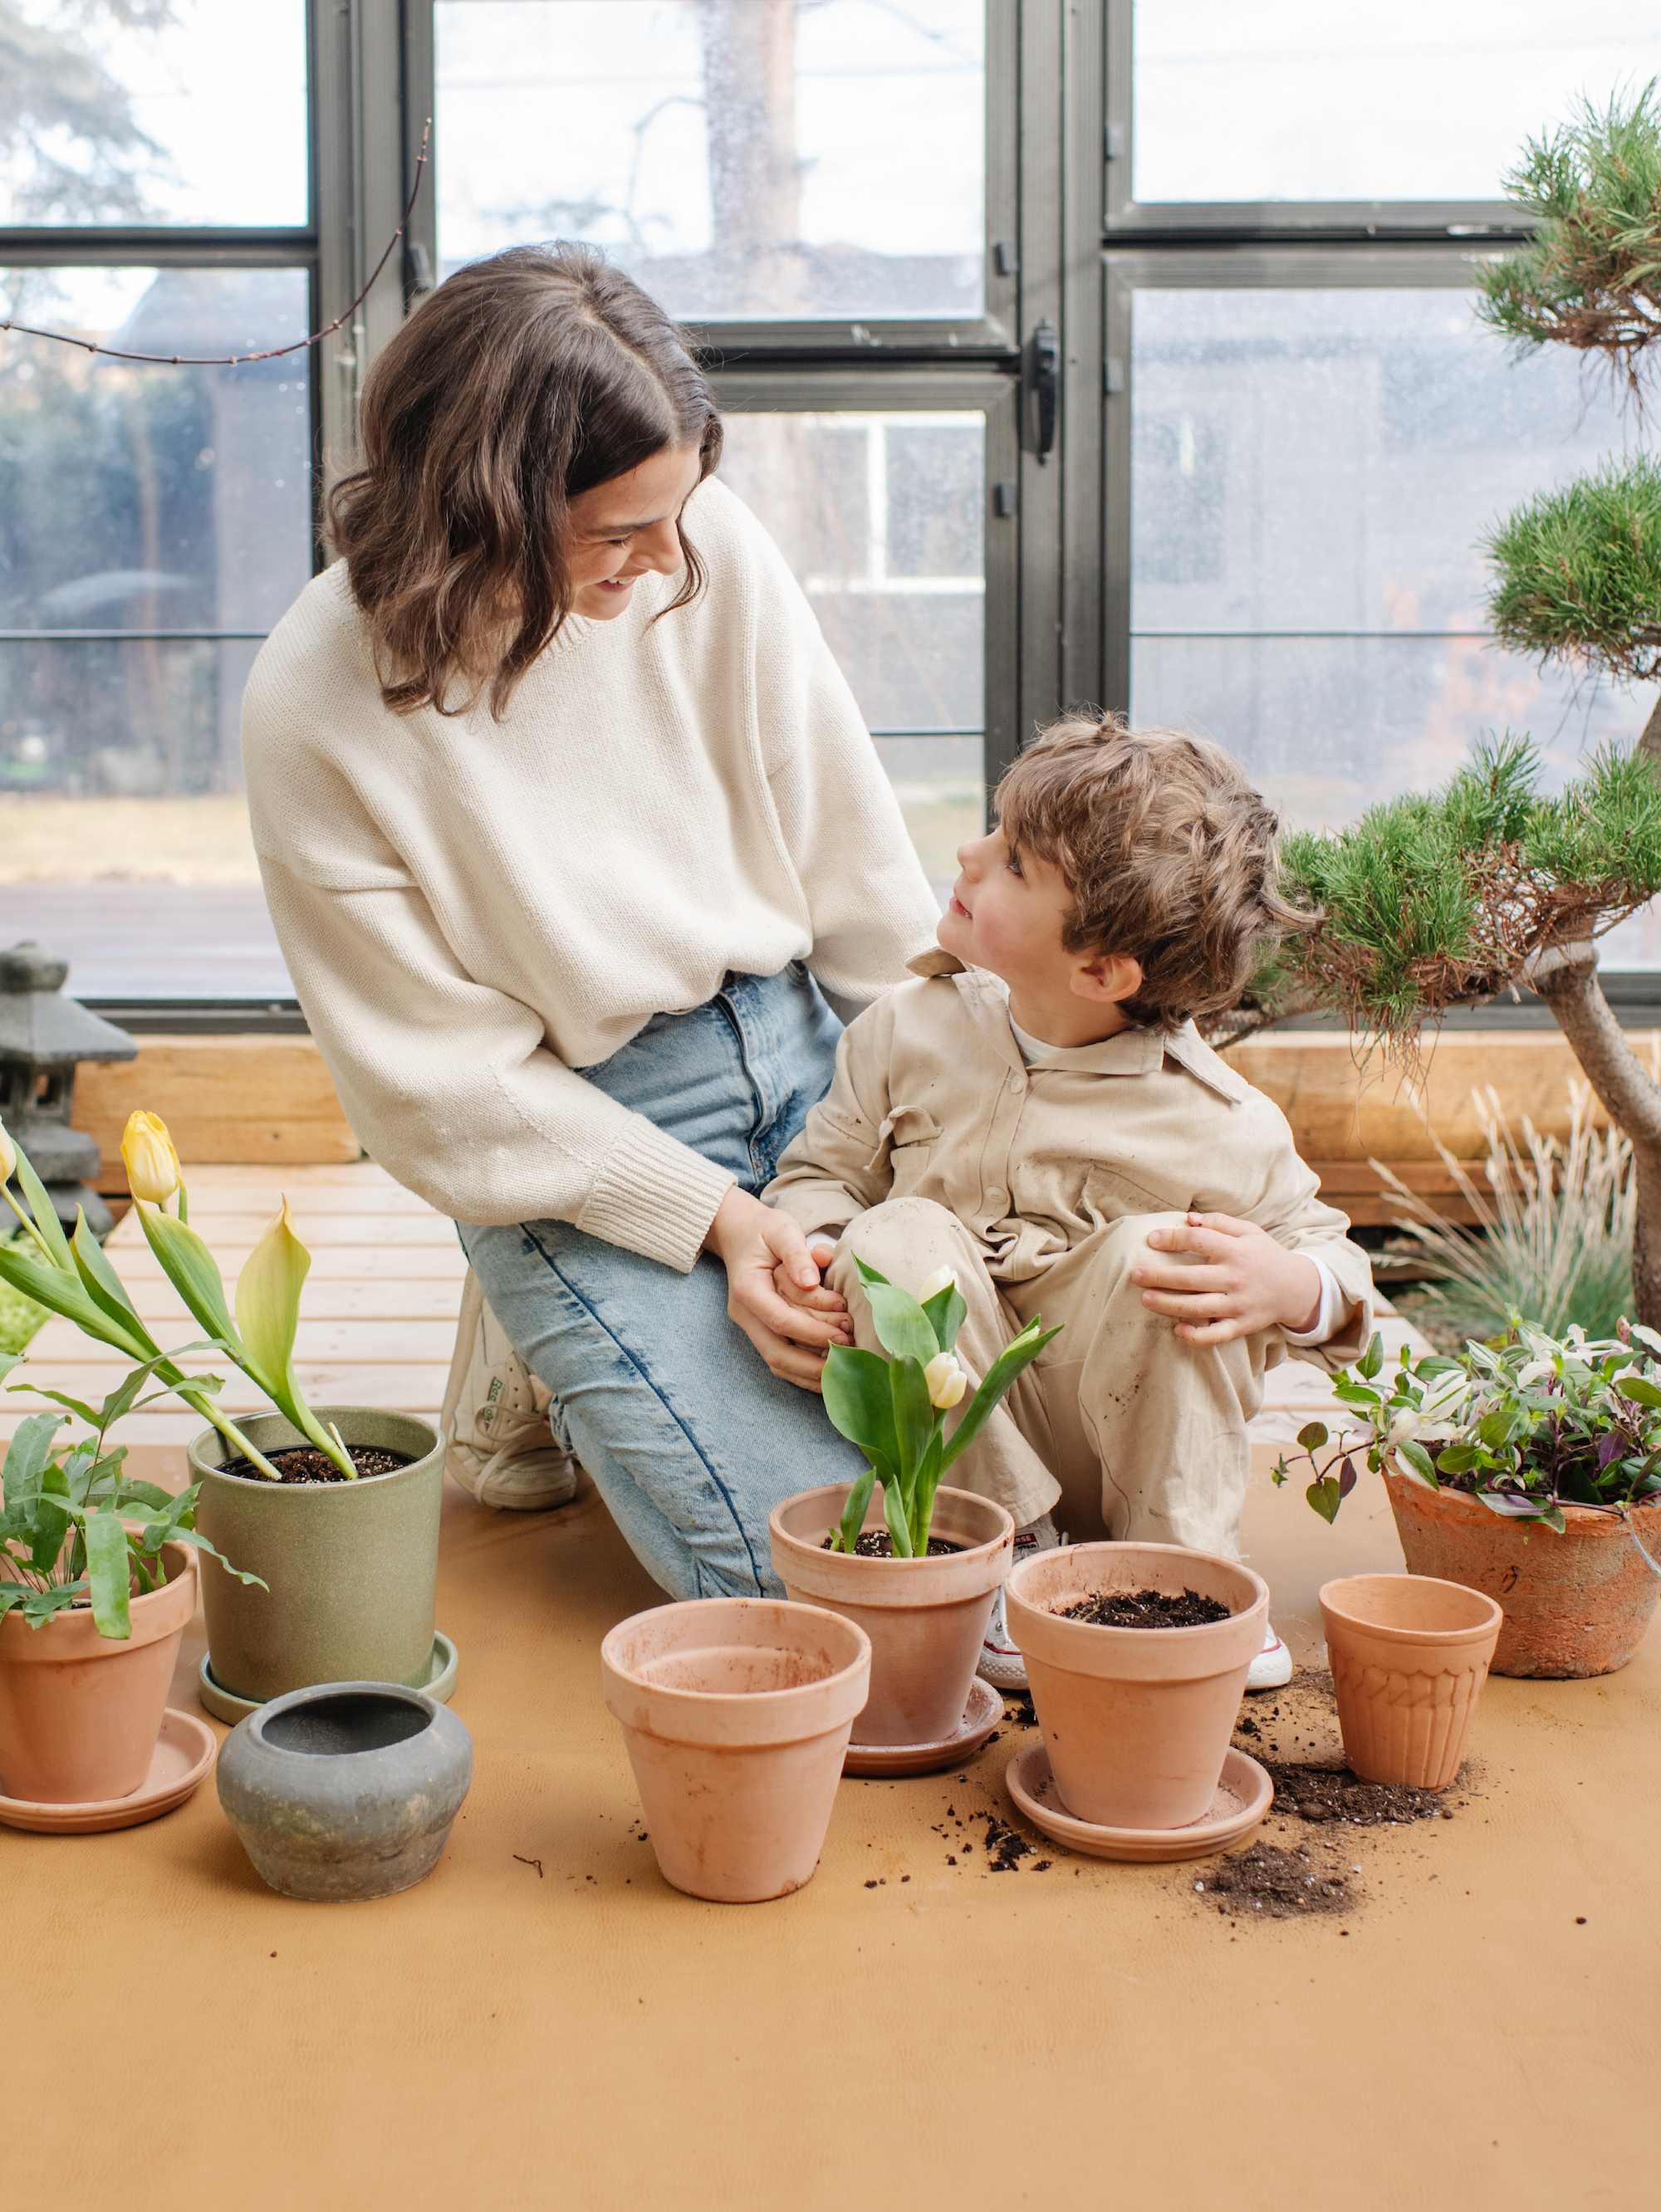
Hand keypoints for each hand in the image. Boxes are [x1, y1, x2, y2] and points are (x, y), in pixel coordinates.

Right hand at [703, 1189, 850, 1390]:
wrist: (740, 1234)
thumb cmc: (765, 1231)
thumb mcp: (782, 1229)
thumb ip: (796, 1252)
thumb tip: (809, 1279)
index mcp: (747, 1288)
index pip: (780, 1319)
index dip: (813, 1330)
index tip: (844, 1332)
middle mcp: (744, 1313)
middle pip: (776, 1352)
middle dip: (815, 1361)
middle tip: (851, 1352)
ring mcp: (749, 1326)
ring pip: (777, 1363)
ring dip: (810, 1373)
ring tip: (844, 1369)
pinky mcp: (759, 1332)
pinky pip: (779, 1361)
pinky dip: (803, 1373)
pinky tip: (829, 1374)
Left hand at [1131, 1212, 1321, 1345]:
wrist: (1298, 1288)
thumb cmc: (1266, 1256)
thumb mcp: (1250, 1231)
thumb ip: (1220, 1222)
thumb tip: (1188, 1219)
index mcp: (1236, 1251)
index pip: (1199, 1241)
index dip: (1173, 1239)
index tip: (1152, 1239)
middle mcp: (1235, 1278)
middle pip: (1192, 1278)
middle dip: (1160, 1276)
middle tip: (1136, 1274)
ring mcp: (1238, 1304)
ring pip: (1197, 1307)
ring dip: (1168, 1304)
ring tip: (1146, 1299)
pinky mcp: (1241, 1325)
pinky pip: (1216, 1336)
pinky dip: (1196, 1336)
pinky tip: (1177, 1330)